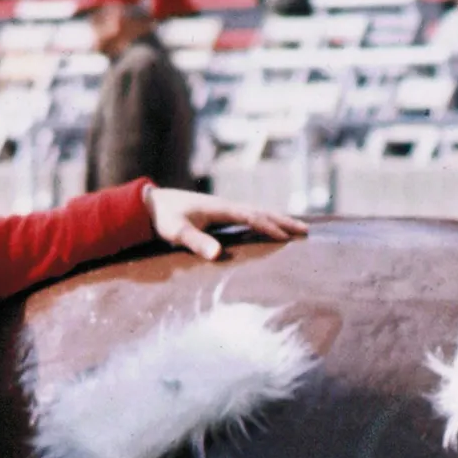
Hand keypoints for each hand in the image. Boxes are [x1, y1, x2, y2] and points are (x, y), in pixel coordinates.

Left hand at [145, 187, 308, 260]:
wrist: (151, 203)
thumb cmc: (164, 218)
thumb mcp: (177, 232)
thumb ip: (197, 242)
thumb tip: (218, 254)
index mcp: (220, 208)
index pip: (251, 216)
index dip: (268, 227)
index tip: (286, 238)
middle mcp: (226, 204)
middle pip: (261, 211)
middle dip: (283, 221)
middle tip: (305, 231)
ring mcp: (224, 207)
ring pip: (258, 211)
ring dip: (278, 219)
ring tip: (297, 228)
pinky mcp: (220, 212)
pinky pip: (250, 214)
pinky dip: (265, 219)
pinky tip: (270, 225)